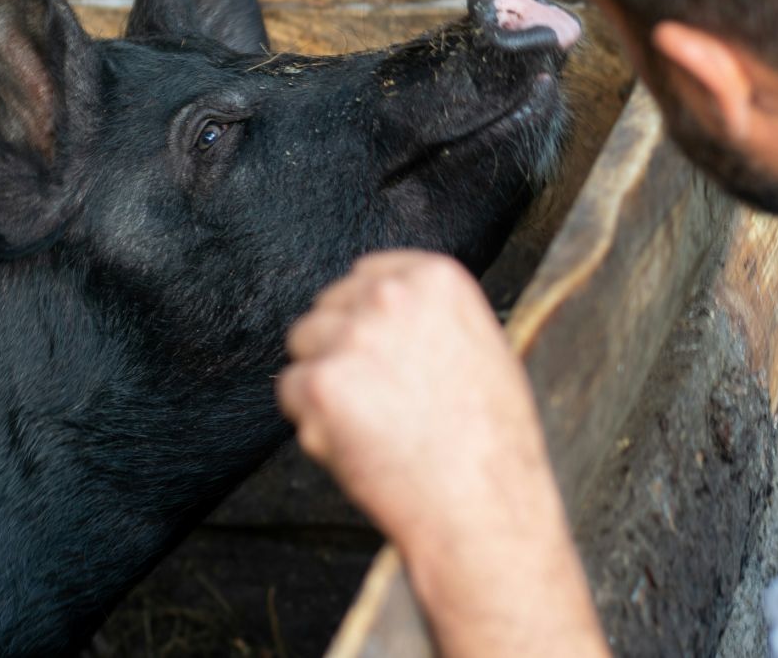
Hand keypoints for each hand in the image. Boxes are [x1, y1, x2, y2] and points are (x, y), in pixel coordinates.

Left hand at [277, 250, 547, 549]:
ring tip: (370, 422)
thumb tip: (377, 307)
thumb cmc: (489, 438)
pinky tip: (355, 443)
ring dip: (322, 380)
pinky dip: (309, 420)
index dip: (364, 315)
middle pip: (329, 306)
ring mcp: (353, 336)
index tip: (376, 348)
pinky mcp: (320, 383)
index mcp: (435, 278)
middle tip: (378, 398)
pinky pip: (289, 390)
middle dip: (340, 346)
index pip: (367, 273)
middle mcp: (391, 295)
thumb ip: (426, 314)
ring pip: (303, 343)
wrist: (482, 504)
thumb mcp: (479, 343)